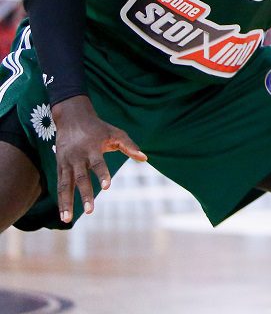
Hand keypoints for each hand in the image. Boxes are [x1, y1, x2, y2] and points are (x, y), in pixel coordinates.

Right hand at [51, 95, 146, 222]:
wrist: (72, 118)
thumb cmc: (98, 128)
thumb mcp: (115, 133)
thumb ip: (129, 146)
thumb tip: (145, 158)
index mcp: (92, 148)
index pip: (98, 163)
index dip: (102, 174)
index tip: (107, 187)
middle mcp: (77, 157)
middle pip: (80, 178)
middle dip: (85, 194)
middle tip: (90, 211)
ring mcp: (66, 163)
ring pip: (65, 185)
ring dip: (66, 203)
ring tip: (67, 219)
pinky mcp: (60, 167)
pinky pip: (59, 186)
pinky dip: (60, 200)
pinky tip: (64, 214)